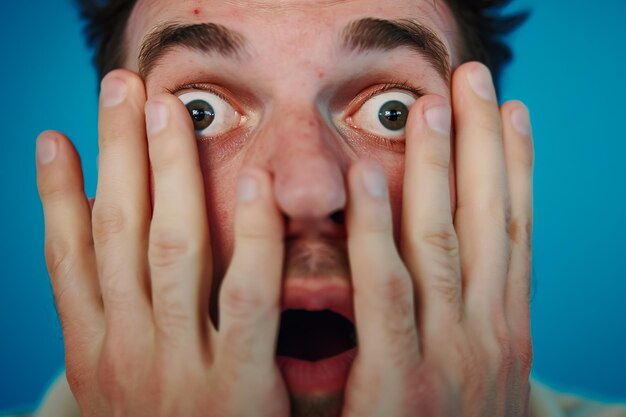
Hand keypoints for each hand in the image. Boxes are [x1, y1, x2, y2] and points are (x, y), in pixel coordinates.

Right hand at [36, 69, 289, 416]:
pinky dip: (247, 236)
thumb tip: (118, 276)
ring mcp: (177, 370)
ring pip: (167, 246)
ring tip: (166, 109)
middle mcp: (124, 353)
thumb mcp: (124, 394)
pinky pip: (246, 297)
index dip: (56, 194)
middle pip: (115, 230)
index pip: (67, 256)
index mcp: (94, 355)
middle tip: (119, 86)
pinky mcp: (238, 392)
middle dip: (115, 153)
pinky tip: (249, 181)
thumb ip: (125, 335)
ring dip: (166, 171)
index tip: (54, 137)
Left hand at [341, 62, 533, 415]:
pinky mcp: (399, 388)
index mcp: (503, 330)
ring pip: (445, 239)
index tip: (510, 110)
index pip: (513, 229)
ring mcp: (448, 358)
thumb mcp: (471, 378)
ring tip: (432, 103)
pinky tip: (369, 177)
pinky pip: (387, 293)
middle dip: (483, 143)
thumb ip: (455, 324)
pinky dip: (378, 233)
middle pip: (489, 217)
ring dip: (439, 167)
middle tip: (476, 78)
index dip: (515, 165)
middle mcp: (487, 333)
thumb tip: (442, 272)